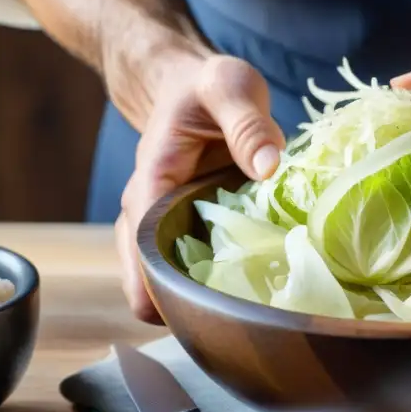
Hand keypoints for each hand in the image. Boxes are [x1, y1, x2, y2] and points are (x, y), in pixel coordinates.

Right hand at [116, 55, 284, 323]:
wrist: (194, 88)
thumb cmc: (207, 86)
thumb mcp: (230, 86)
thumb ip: (248, 122)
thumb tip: (268, 168)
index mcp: (152, 180)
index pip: (141, 246)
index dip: (159, 284)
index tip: (191, 313)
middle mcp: (149, 213)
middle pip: (146, 278)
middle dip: (179, 306)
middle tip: (231, 325)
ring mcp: (170, 226)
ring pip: (169, 281)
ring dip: (199, 301)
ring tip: (247, 318)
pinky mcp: (194, 232)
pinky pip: (197, 269)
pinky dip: (219, 285)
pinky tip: (256, 296)